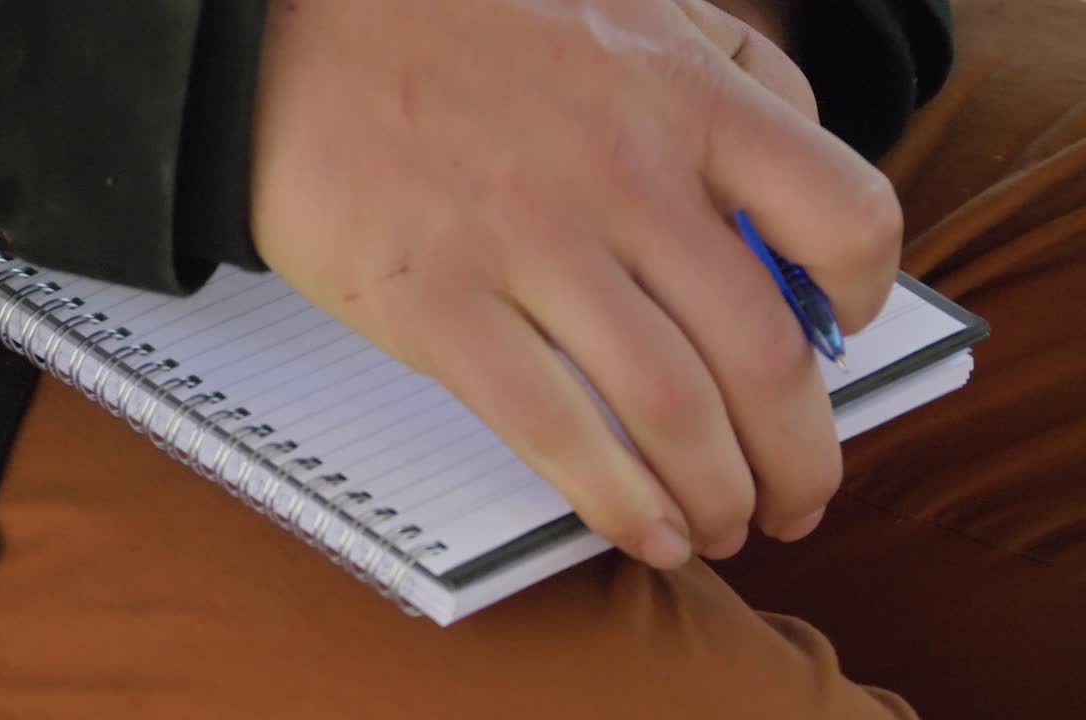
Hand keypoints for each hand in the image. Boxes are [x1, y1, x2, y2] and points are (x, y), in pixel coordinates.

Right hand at [249, 0, 901, 566]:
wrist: (293, 32)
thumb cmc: (461, 24)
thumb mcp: (629, 6)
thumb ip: (733, 80)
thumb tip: (797, 203)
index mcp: (683, 96)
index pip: (842, 216)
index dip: (864, 298)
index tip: (845, 336)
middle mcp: (623, 176)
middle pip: (764, 355)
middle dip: (801, 456)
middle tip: (800, 498)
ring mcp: (527, 245)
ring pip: (670, 411)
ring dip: (719, 496)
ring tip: (726, 528)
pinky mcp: (438, 306)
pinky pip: (555, 430)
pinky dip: (618, 503)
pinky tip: (647, 533)